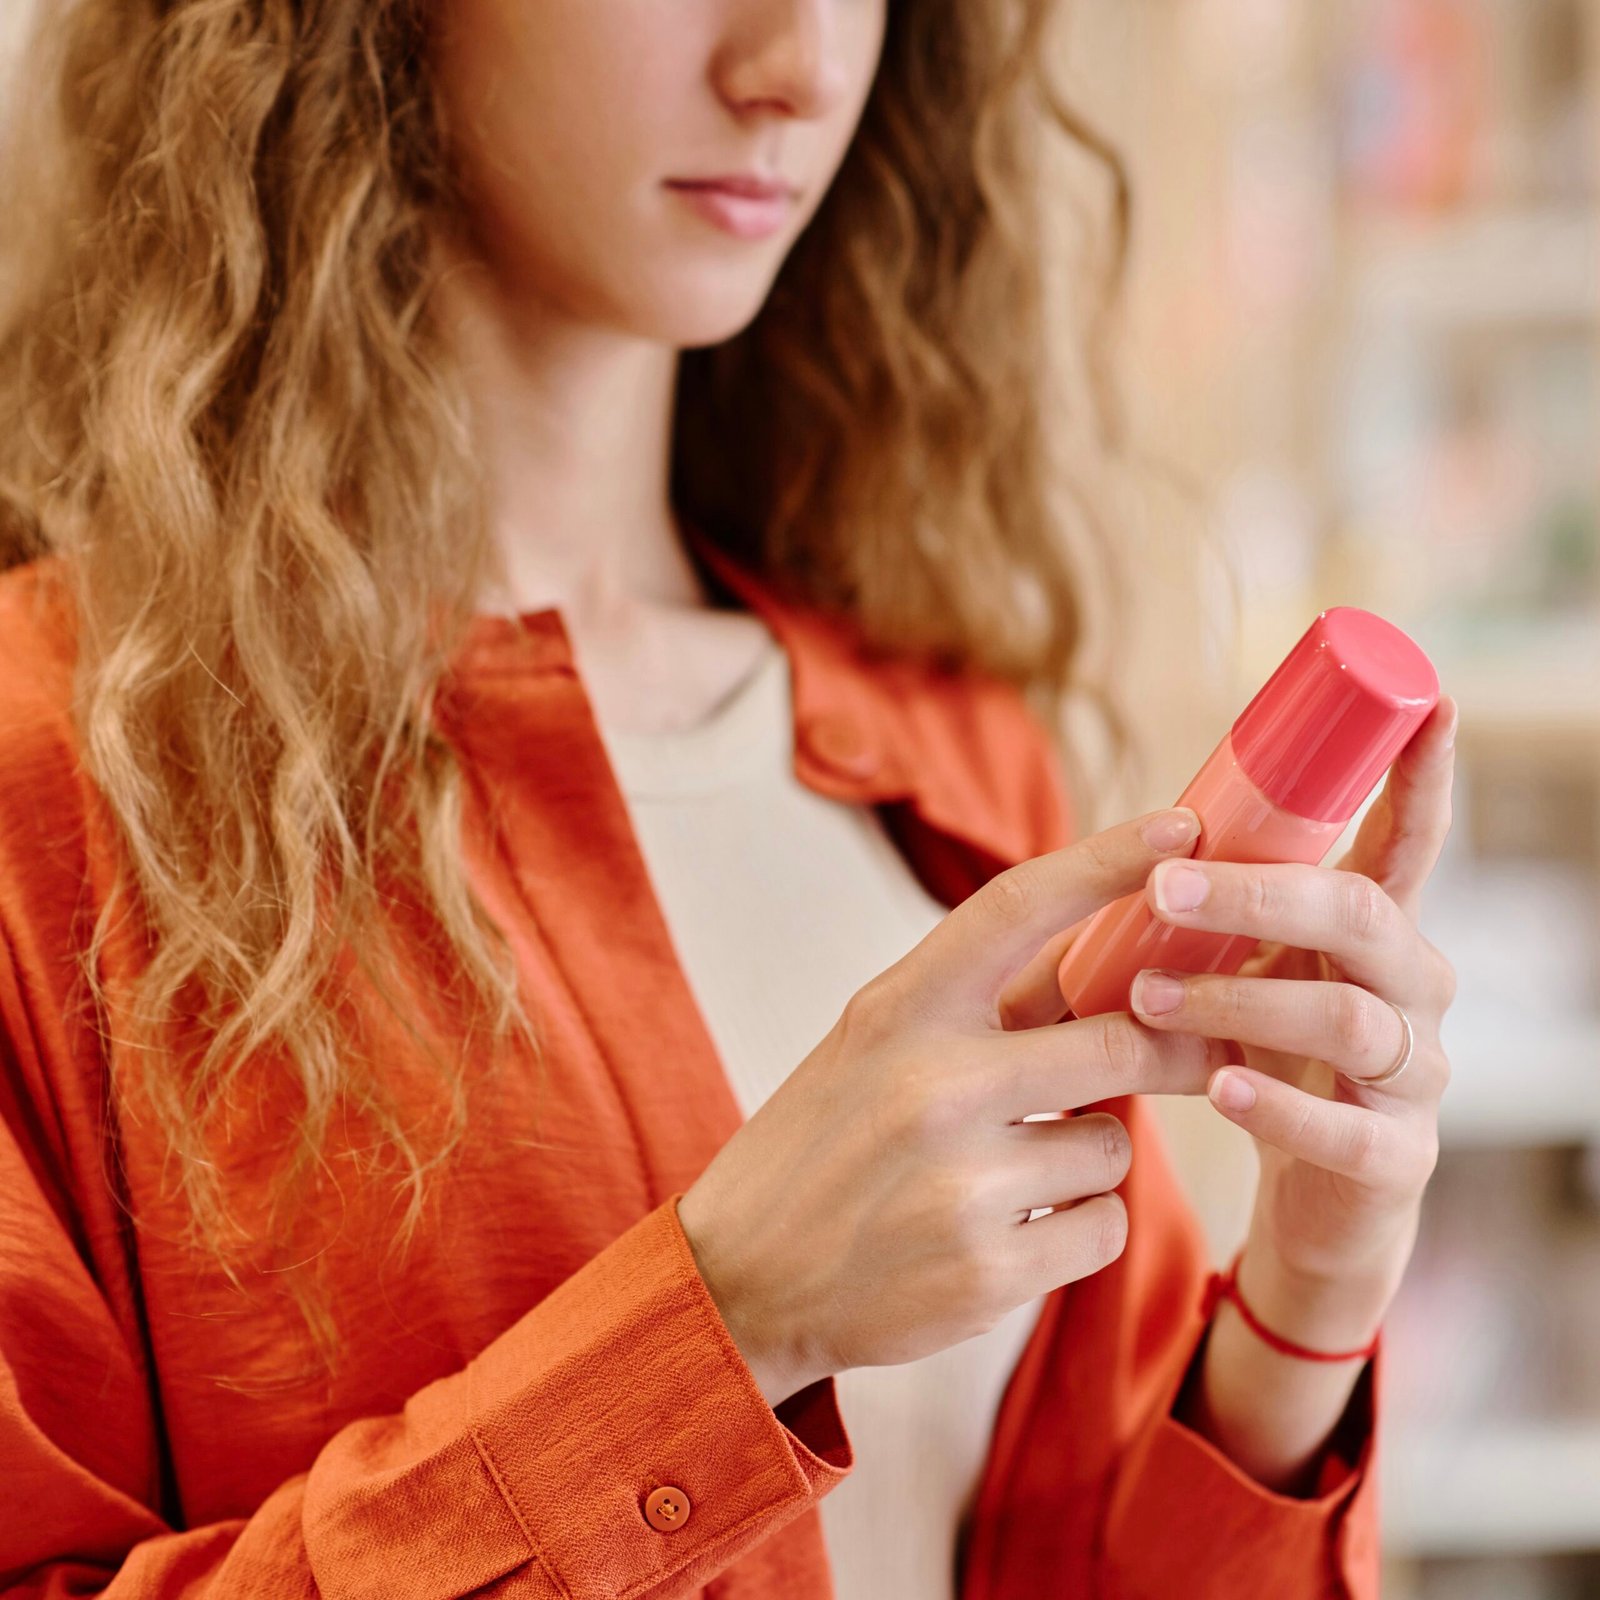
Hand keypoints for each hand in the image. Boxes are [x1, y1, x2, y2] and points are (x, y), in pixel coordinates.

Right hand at [676, 806, 1228, 1405]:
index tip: (1183, 827)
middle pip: (1119, 1040)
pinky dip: (1077, 1227)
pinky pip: (1103, 1226)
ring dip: (1087, 1156)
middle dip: (1173, 1050)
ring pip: (1112, 1146)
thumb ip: (974, 1006)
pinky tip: (1011, 1232)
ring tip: (1012, 1172)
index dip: (1108, 860)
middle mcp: (931, 1084)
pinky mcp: (989, 1272)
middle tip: (1198, 1052)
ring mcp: (961, 1181)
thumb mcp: (872, 1047)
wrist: (740, 1278)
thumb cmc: (820, 1144)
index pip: (1018, 907)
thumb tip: (1101, 958)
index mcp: (898, 1010)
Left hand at [1127, 696, 1459, 1303]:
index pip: (1406, 840)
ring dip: (1241, 1001)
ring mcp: (1412, 1074)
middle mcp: (1410, 987)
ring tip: (1149, 1001)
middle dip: (1260, 894)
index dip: (1421, 774)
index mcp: (1372, 929)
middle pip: (1361, 915)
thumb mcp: (1241, 970)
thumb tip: (1112, 849)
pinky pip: (1350, 1131)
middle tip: (1164, 888)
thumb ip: (1205, 915)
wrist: (1311, 1202)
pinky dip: (1281, 1108)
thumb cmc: (1267, 1057)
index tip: (1430, 700)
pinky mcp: (1394, 1159)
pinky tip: (1221, 1088)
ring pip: (1348, 1017)